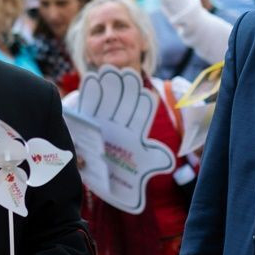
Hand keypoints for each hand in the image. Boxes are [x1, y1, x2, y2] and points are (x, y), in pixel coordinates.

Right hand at [75, 67, 174, 212]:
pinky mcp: (85, 122)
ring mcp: (102, 122)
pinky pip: (87, 106)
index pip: (141, 116)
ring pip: (106, 101)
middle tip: (127, 74)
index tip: (146, 96)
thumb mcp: (140, 170)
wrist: (101, 183)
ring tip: (108, 71)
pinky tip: (91, 79)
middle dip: (126, 89)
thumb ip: (154, 162)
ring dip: (107, 86)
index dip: (144, 106)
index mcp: (134, 133)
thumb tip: (169, 161)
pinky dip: (89, 92)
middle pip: (123, 104)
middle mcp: (119, 125)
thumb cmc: (123, 176)